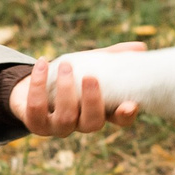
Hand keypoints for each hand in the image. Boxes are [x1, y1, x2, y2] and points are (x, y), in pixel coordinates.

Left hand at [10, 42, 147, 135]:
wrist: (35, 85)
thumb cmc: (70, 77)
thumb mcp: (92, 65)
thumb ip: (113, 58)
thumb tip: (140, 47)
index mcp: (100, 112)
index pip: (119, 120)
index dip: (126, 116)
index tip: (130, 104)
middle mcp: (81, 125)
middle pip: (92, 123)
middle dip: (92, 101)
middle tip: (90, 76)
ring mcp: (57, 127)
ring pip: (65, 118)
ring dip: (66, 90)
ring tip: (66, 65)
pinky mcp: (35, 123)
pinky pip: (36, 109)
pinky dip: (38, 85)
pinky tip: (42, 64)